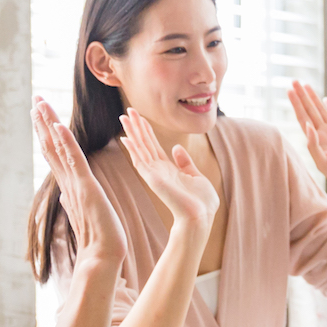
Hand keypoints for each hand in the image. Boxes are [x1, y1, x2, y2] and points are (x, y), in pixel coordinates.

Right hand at [33, 96, 122, 275]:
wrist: (103, 256)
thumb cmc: (99, 238)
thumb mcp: (85, 214)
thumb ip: (72, 202)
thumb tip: (64, 195)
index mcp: (70, 186)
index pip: (56, 154)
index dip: (48, 133)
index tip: (40, 115)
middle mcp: (68, 182)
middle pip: (52, 146)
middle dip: (43, 122)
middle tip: (35, 99)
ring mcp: (75, 185)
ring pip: (58, 149)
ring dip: (49, 125)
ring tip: (40, 104)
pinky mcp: (86, 188)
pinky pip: (74, 161)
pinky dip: (66, 143)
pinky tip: (58, 126)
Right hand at [117, 108, 219, 230]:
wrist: (202, 216)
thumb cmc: (201, 201)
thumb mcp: (195, 175)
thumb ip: (185, 162)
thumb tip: (176, 147)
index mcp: (168, 169)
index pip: (154, 146)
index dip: (147, 131)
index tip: (140, 117)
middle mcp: (158, 170)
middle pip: (144, 144)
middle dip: (136, 127)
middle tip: (128, 111)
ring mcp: (154, 175)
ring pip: (140, 149)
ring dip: (132, 133)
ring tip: (124, 117)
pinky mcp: (153, 180)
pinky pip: (141, 161)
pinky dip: (133, 149)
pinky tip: (126, 138)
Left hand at [289, 81, 326, 196]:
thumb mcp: (323, 163)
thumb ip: (313, 145)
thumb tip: (307, 125)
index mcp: (316, 141)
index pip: (303, 118)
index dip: (296, 104)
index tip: (289, 90)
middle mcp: (324, 134)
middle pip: (310, 111)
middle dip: (302, 96)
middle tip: (294, 80)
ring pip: (322, 111)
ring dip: (313, 98)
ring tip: (305, 85)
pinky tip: (325, 100)